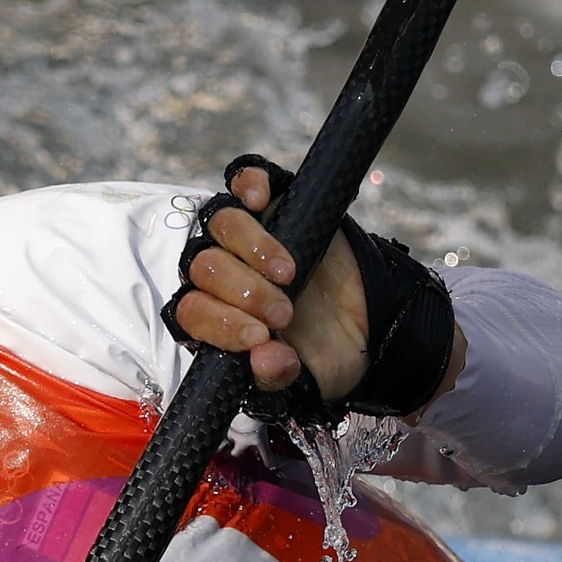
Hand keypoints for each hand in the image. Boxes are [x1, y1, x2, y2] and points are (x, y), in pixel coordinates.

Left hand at [169, 165, 370, 399]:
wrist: (369, 327)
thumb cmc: (321, 356)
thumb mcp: (303, 381)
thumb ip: (278, 379)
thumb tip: (266, 361)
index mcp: (215, 318)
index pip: (192, 312)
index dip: (219, 323)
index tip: (259, 337)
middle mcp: (220, 275)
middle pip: (204, 267)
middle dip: (243, 292)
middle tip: (285, 313)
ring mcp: (243, 236)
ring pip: (221, 223)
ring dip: (252, 248)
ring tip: (289, 273)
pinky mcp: (274, 204)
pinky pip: (245, 180)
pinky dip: (248, 184)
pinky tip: (260, 200)